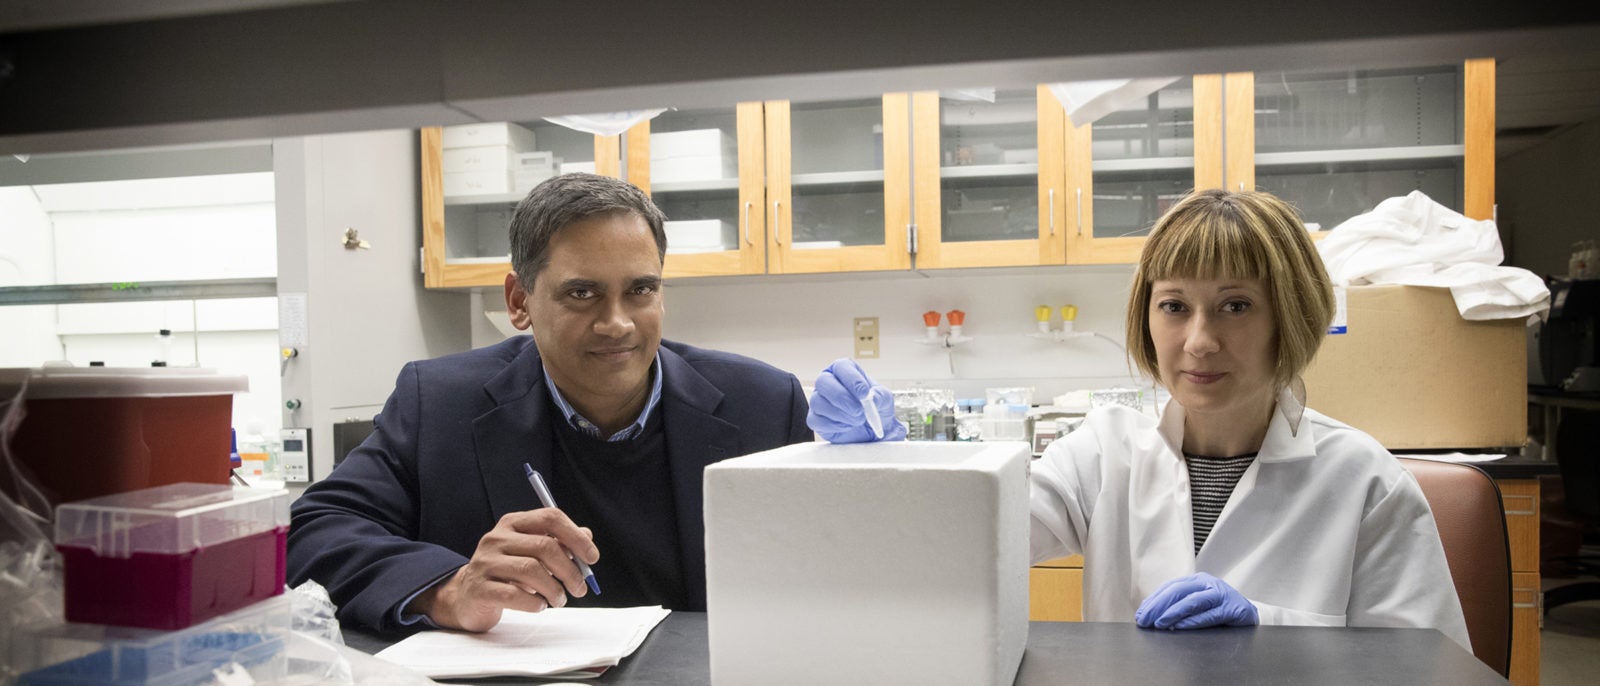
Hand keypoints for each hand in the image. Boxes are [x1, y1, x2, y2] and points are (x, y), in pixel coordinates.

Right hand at [407, 508, 598, 631]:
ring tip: (560, 600)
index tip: (592, 558)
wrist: (467, 596)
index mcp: (513, 523)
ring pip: (531, 570)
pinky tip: (539, 606)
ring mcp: (485, 563)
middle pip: (544, 547)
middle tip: (580, 588)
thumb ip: (558, 543)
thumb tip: (587, 537)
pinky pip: (514, 594)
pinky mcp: (479, 588)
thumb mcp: (531, 553)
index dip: (575, 536)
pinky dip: (534, 603)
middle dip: (570, 570)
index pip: (550, 518)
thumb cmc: (507, 573)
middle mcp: (496, 538)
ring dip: (554, 589)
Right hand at [807, 358, 905, 442]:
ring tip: (857, 420)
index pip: (841, 367)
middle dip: (842, 398)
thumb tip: (872, 398)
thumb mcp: (884, 399)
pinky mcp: (815, 419)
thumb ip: (880, 396)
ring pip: (818, 402)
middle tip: (859, 410)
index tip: (864, 393)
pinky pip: (817, 420)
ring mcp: (819, 400)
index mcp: (844, 370)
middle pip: (823, 382)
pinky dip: (835, 426)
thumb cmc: (875, 408)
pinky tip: (847, 426)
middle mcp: (828, 382)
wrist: (873, 430)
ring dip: (841, 414)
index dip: (852, 379)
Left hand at [1135, 572, 1258, 629]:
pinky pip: (1209, 615)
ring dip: (1173, 613)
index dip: (1153, 600)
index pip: (1169, 587)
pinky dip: (1192, 621)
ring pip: (1192, 601)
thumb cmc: (1218, 609)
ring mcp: (1220, 594)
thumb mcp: (1197, 603)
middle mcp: (1207, 583)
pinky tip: (1179, 627)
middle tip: (1145, 620)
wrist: (1249, 614)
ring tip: (1159, 623)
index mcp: (1196, 580)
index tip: (1140, 614)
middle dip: (1158, 606)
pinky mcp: (1232, 608)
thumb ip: (1178, 606)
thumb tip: (1151, 616)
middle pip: (1178, 591)